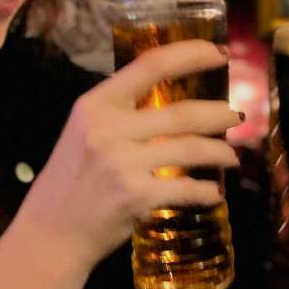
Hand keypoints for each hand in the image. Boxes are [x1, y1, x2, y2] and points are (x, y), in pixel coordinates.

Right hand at [19, 39, 240, 268]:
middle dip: (219, 114)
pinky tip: (213, 193)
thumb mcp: (84, 132)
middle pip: (182, 112)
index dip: (191, 54)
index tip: (219, 53)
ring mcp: (123, 163)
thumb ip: (120, 113)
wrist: (50, 235)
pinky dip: (206, 191)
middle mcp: (109, 128)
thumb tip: (171, 100)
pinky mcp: (136, 196)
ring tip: (232, 157)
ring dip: (220, 153)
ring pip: (191, 148)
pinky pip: (186, 188)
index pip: (151, 65)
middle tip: (237, 117)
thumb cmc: (69, 181)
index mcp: (96, 104)